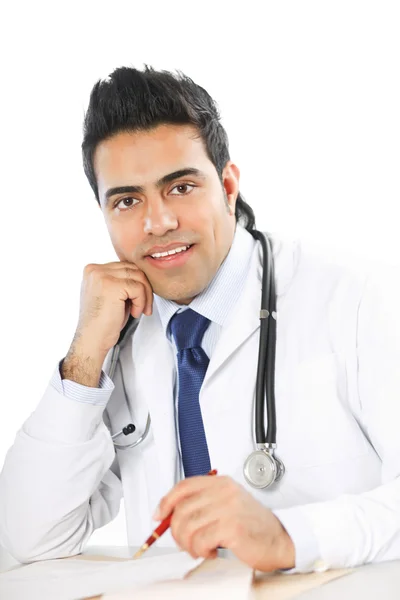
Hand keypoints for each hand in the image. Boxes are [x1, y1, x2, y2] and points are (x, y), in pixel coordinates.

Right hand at [62, 262, 152, 385]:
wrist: (92, 340)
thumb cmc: (102, 322)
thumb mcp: (110, 295)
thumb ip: (120, 281)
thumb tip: (142, 274)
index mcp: (93, 270)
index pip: (125, 266)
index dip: (137, 283)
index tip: (139, 300)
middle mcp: (95, 270)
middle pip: (133, 269)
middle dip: (144, 288)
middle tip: (145, 307)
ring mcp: (102, 276)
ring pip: (138, 276)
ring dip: (144, 296)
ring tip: (138, 311)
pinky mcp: (111, 285)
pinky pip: (138, 288)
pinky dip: (141, 302)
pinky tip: (134, 313)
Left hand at [154, 475, 294, 571]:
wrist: (279, 540)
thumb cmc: (252, 525)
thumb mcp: (226, 505)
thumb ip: (202, 504)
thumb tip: (169, 514)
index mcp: (221, 483)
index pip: (184, 486)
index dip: (166, 502)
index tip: (159, 516)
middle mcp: (224, 492)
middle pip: (182, 509)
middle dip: (177, 531)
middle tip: (185, 543)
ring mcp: (228, 508)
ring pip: (188, 526)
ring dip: (189, 544)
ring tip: (200, 548)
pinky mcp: (232, 527)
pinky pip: (200, 540)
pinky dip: (201, 550)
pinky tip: (211, 551)